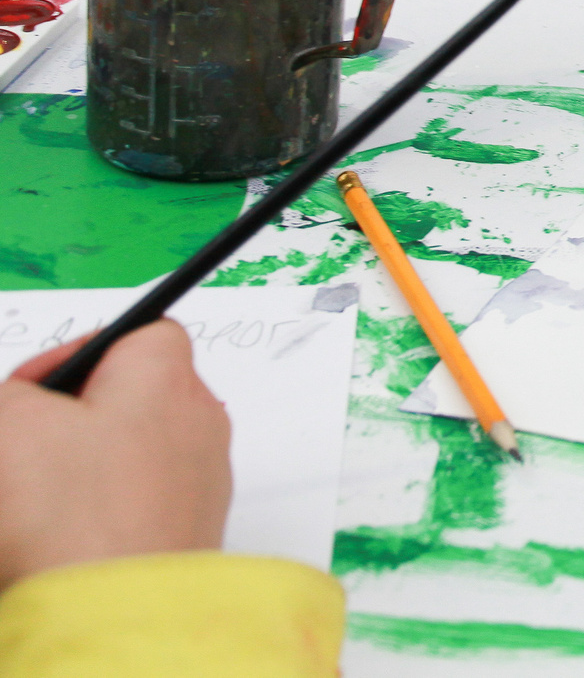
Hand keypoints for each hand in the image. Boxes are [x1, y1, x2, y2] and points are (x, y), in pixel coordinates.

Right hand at [0, 323, 230, 590]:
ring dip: (69, 475)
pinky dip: (87, 520)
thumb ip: (19, 396)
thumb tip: (26, 400)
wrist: (114, 617)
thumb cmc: (75, 515)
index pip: (143, 334)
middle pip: (127, 404)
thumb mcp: (14, 424)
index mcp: (170, 384)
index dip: (81, 352)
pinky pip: (126, 513)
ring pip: (123, 464)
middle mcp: (198, 430)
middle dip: (65, 422)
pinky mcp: (180, 543)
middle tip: (18, 446)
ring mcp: (195, 491)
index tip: (33, 386)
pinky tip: (47, 541)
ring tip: (26, 503)